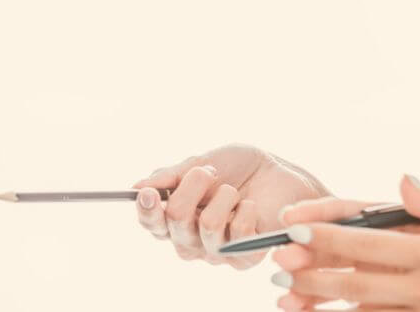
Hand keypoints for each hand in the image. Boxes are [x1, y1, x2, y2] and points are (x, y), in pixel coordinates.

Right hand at [131, 144, 327, 268]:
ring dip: (223, 196)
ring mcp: (217, 251)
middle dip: (192, 187)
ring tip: (234, 190)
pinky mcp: (244, 257)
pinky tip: (251, 205)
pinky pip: (238, 236)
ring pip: (206, 226)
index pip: (151, 223)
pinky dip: (245, 211)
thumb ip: (172, 176)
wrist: (282, 172)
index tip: (150, 192)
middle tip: (209, 171)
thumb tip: (138, 186)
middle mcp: (192, 240)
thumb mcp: (204, 161)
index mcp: (177, 218)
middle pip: (174, 221)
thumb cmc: (241, 167)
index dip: (146, 210)